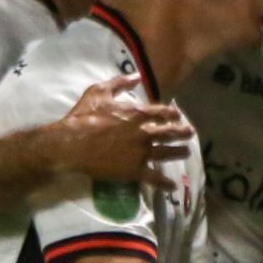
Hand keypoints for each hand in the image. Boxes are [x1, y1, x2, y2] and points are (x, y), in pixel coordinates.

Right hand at [53, 77, 193, 193]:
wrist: (72, 144)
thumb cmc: (83, 117)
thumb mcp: (99, 91)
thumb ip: (119, 82)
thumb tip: (136, 75)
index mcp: (137, 113)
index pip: (162, 112)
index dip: (172, 114)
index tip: (178, 116)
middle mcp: (144, 132)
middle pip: (169, 132)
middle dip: (182, 132)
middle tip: (190, 133)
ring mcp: (141, 153)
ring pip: (166, 153)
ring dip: (179, 153)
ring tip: (186, 153)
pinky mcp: (134, 170)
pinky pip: (154, 178)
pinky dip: (165, 183)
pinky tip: (172, 187)